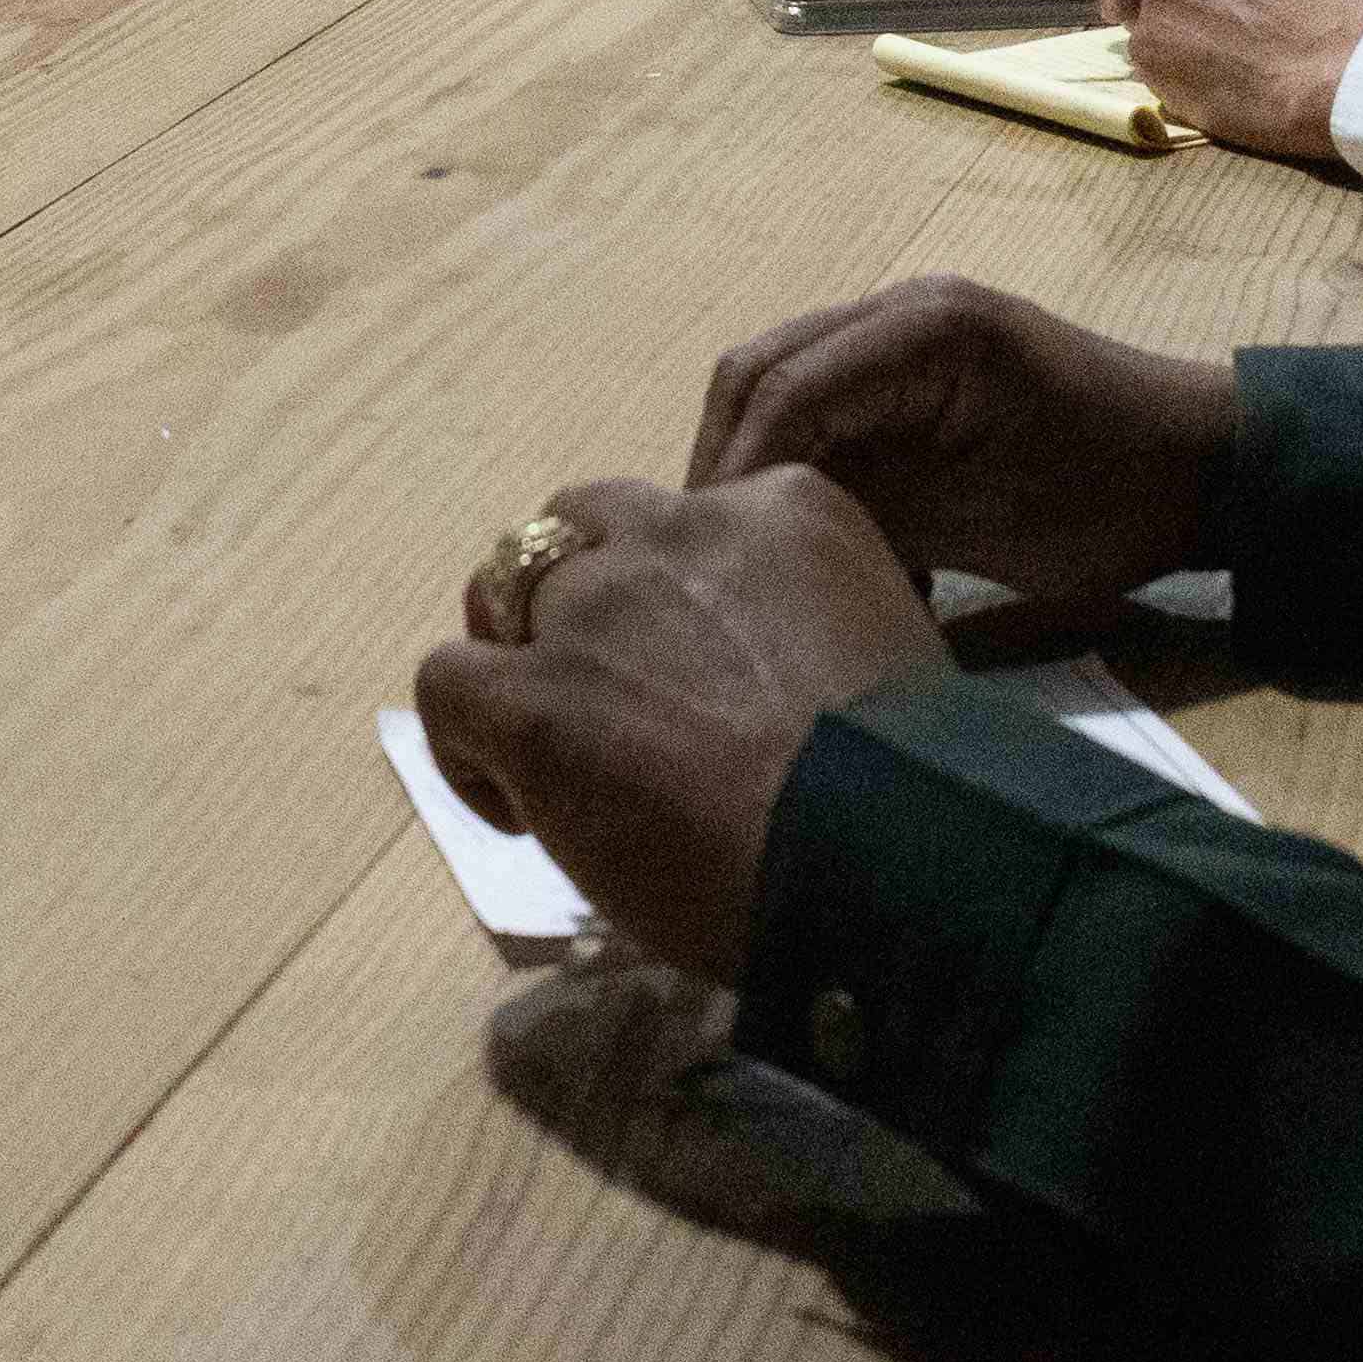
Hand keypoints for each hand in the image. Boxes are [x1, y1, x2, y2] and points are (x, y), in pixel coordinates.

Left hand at [408, 468, 952, 981]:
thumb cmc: (915, 785)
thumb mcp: (888, 649)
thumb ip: (815, 631)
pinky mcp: (532, 697)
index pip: (682, 520)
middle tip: (601, 700)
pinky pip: (448, 682)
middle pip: (578, 531)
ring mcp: (596, 609)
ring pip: (501, 589)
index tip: (694, 678)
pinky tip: (517, 810)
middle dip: (573, 603)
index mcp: (784, 508)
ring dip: (518, 660)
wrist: (884, 853)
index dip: (668, 597)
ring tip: (548, 756)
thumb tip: (776, 692)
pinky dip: (464, 745)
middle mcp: (679, 531)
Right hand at [692, 275, 1239, 602]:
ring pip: (782, 395)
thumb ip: (870, 516)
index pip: (785, 387)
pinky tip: (815, 552)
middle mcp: (899, 316)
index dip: (736, 470)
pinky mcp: (912, 387)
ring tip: (747, 560)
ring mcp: (903, 344)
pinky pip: (826, 421)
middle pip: (761, 374)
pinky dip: (805, 480)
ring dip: (758, 471)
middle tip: (706, 560)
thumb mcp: (992, 517)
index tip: (712, 554)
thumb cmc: (1113, 496)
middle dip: (725, 464)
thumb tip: (762, 541)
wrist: (1207, 474)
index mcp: (925, 329)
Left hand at [1119, 0, 1362, 157]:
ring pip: (1164, 10)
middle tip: (1254, 26)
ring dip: (1191, 28)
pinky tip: (1221, 78)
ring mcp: (1159, 0)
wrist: (1343, 81)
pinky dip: (1178, 66)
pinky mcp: (1148, 52)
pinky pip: (1152, 54)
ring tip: (1241, 55)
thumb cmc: (1350, 5)